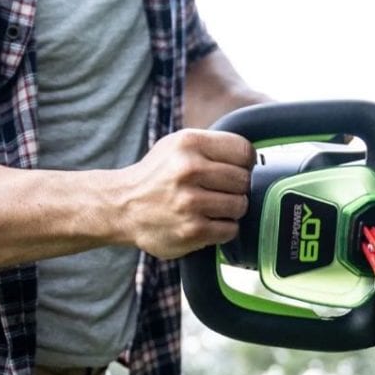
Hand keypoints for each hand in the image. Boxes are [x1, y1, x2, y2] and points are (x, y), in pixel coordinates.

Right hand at [117, 129, 254, 258]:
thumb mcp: (178, 145)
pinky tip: (206, 222)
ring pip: (240, 206)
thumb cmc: (156, 176)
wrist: (122, 206)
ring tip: (211, 208)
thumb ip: (212, 146)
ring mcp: (190, 202)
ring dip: (230, 210)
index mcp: (189, 143)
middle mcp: (189, 170)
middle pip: (244, 180)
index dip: (245, 163)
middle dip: (236, 188)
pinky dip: (223, 229)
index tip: (236, 170)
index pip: (244, 151)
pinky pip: (230, 229)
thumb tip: (252, 158)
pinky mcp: (192, 230)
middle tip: (218, 191)